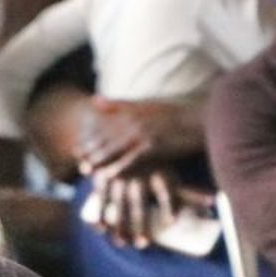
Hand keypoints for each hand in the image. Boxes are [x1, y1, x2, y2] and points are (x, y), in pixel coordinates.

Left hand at [75, 98, 204, 176]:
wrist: (202, 119)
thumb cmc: (175, 113)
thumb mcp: (144, 104)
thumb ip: (118, 104)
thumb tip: (92, 100)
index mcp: (129, 113)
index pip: (101, 127)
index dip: (87, 139)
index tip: (74, 148)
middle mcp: (133, 122)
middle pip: (104, 139)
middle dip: (88, 151)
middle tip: (75, 162)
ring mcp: (142, 135)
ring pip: (114, 150)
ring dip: (99, 161)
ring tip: (86, 170)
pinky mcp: (153, 147)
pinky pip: (131, 160)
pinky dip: (119, 168)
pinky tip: (109, 176)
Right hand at [88, 165, 211, 248]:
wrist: (121, 135)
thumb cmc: (155, 160)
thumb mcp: (172, 173)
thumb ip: (191, 192)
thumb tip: (214, 204)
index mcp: (159, 172)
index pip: (166, 192)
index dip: (168, 206)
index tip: (170, 223)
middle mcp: (139, 175)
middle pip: (138, 204)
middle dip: (139, 225)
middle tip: (143, 245)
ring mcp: (119, 177)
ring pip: (118, 205)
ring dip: (119, 226)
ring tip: (122, 243)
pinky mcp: (103, 178)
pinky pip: (101, 199)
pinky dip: (100, 213)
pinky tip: (101, 229)